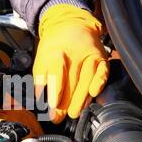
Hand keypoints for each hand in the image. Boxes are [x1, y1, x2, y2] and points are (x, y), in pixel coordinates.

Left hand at [33, 4, 108, 123]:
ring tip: (74, 113)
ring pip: (87, 78)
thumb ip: (40, 78)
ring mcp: (89, 54)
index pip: (57, 70)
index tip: (54, 105)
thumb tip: (39, 99)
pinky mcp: (100, 57)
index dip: (56, 89)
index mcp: (55, 51)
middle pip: (72, 80)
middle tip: (60, 117)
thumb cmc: (54, 46)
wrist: (71, 24)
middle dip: (66, 102)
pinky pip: (102, 71)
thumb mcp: (40, 58)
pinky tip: (94, 93)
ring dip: (81, 98)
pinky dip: (100, 82)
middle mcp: (74, 52)